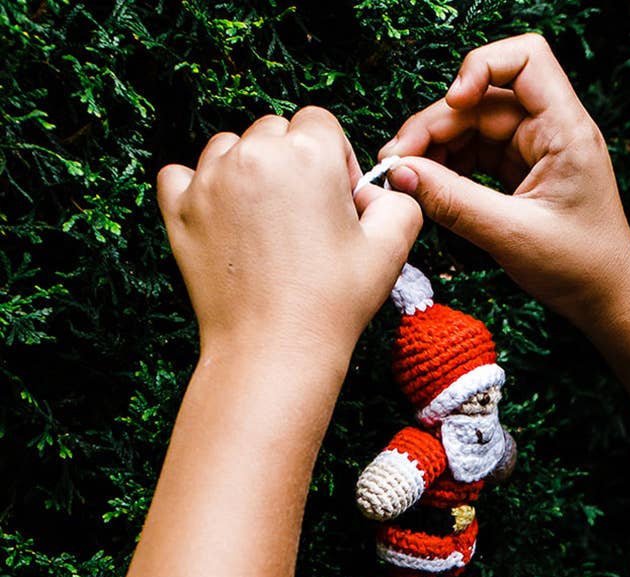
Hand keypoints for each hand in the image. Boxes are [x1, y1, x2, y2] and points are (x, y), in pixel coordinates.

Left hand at [157, 107, 421, 373]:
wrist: (274, 351)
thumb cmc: (333, 303)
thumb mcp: (390, 251)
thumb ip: (400, 203)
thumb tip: (379, 191)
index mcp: (308, 154)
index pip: (320, 122)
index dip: (335, 159)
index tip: (337, 201)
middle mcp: (254, 154)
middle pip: (274, 130)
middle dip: (292, 163)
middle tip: (305, 220)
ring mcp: (209, 179)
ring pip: (230, 147)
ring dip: (248, 172)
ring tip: (266, 224)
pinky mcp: (180, 208)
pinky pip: (182, 174)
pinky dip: (201, 189)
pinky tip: (225, 222)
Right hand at [381, 35, 629, 325]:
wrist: (609, 302)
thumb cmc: (581, 269)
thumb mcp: (511, 236)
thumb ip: (453, 202)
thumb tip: (401, 175)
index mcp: (566, 130)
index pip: (525, 58)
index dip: (480, 68)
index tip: (452, 106)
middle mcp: (553, 131)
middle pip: (483, 98)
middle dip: (437, 124)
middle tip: (397, 163)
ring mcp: (537, 152)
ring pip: (475, 127)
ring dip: (437, 147)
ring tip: (405, 178)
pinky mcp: (525, 175)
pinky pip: (479, 155)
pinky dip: (451, 168)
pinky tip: (429, 188)